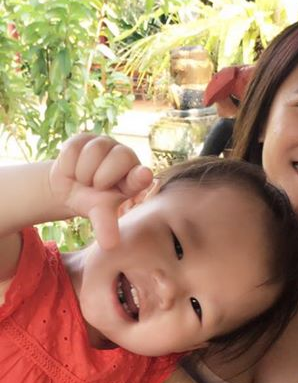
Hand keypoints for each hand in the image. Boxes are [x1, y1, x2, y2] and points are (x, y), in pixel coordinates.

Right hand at [49, 134, 152, 248]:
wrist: (69, 188)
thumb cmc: (94, 202)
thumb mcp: (100, 214)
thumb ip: (106, 225)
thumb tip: (110, 245)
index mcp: (136, 177)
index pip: (141, 174)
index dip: (141, 175)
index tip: (143, 176)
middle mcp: (126, 156)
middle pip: (118, 158)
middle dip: (100, 178)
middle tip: (96, 186)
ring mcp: (108, 143)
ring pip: (95, 151)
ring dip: (84, 171)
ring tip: (86, 179)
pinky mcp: (87, 137)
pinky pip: (74, 147)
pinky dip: (69, 163)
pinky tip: (74, 169)